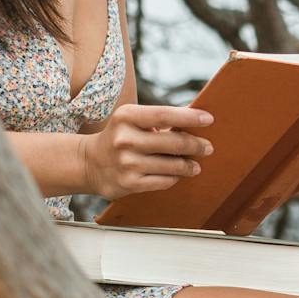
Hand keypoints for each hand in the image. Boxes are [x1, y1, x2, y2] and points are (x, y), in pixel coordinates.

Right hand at [80, 105, 213, 198]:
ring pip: (172, 165)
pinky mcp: (130, 183)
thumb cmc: (120, 137)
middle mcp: (125, 139)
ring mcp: (127, 163)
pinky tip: (178, 174)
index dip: (189, 117)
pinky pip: (164, 180)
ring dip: (189, 165)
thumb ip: (158, 120)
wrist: (89, 163)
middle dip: (196, 145)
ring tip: (195, 164)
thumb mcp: (132, 121)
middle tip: (208, 147)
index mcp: (126, 117)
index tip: (209, 119)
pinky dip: (175, 177)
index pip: (164, 114)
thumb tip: (195, 121)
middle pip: (173, 142)